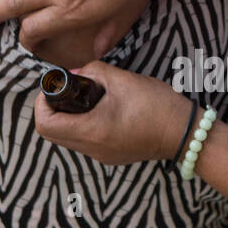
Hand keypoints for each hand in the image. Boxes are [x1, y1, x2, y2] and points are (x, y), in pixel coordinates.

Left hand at [34, 61, 196, 165]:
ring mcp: (102, 156)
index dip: (42, 104)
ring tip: (85, 98)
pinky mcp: (112, 156)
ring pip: (68, 140)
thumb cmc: (156, 105)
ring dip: (68, 118)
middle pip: (53, 134)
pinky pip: (85, 142)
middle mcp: (92, 149)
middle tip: (66, 91)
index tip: (53, 88)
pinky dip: (83, 126)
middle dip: (53, 110)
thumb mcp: (122, 79)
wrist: (185, 133)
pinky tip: (101, 110)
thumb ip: (93, 71)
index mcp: (91, 131)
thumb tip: (75, 73)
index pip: (45, 125)